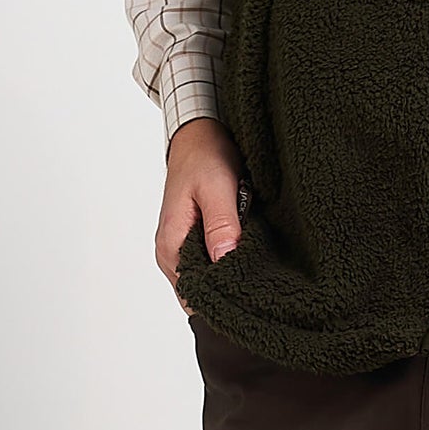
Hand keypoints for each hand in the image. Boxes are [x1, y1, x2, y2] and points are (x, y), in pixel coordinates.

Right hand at [155, 117, 245, 315]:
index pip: (194, 293)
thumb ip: (220, 224)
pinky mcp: (192, 236)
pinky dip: (226, 255)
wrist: (197, 134)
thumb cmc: (204, 157)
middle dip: (227, 285)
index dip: (221, 295)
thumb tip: (224, 259)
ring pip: (206, 274)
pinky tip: (244, 247)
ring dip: (228, 269)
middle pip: (199, 288)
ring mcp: (180, 245)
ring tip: (253, 260)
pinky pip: (209, 258)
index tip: (248, 288)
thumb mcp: (216, 188)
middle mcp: (171, 251)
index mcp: (171, 245)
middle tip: (257, 275)